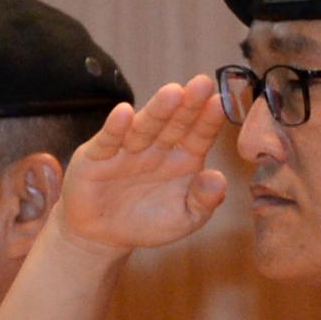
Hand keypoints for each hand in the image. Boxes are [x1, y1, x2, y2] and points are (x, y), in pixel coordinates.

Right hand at [56, 79, 227, 255]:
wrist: (103, 237)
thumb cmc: (149, 223)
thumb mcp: (184, 219)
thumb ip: (204, 200)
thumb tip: (219, 179)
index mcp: (183, 158)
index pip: (199, 135)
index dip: (209, 119)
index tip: (222, 102)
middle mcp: (157, 147)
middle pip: (175, 123)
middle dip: (188, 104)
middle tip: (203, 83)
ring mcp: (128, 149)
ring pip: (145, 127)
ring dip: (158, 110)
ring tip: (172, 92)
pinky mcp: (98, 156)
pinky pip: (108, 140)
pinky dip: (116, 127)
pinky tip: (124, 112)